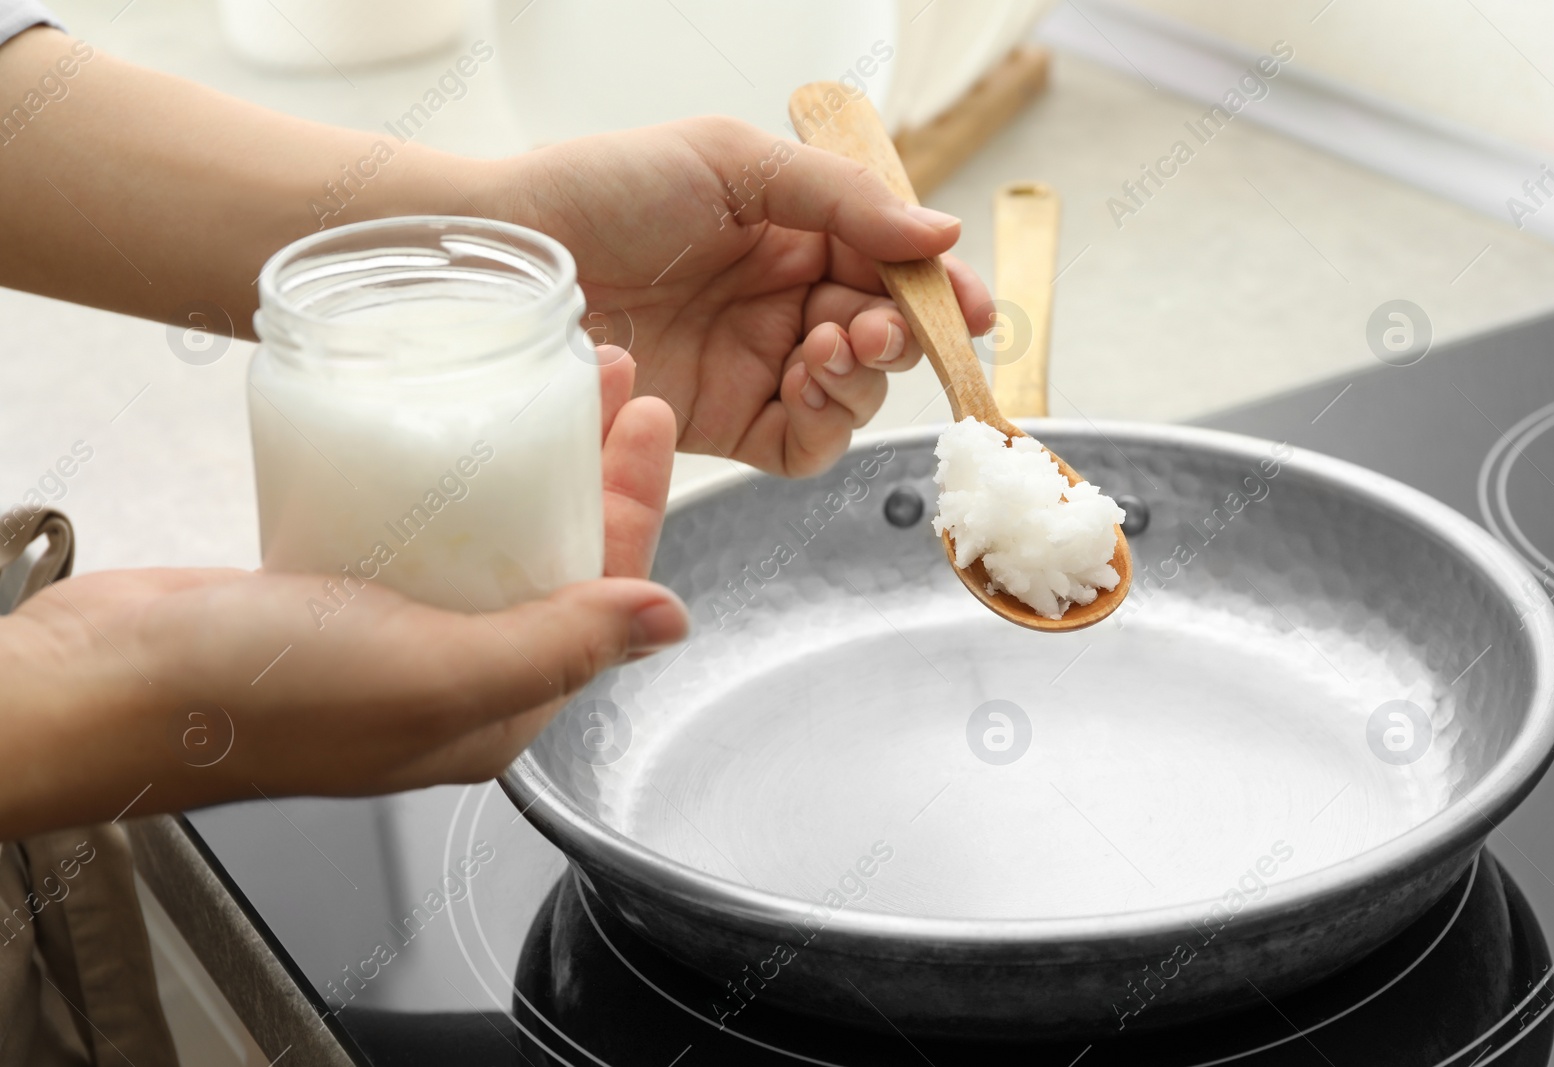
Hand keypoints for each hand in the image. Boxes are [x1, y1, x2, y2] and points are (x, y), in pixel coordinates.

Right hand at [0, 354, 688, 837]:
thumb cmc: (259, 697)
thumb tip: (670, 623)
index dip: (637, 509)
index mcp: (497, 710)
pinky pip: (423, 523)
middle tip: (617, 381)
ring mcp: (397, 631)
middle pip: (558, 557)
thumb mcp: (434, 672)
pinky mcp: (339, 587)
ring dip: (534, 458)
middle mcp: (457, 675)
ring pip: (496, 533)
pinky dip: (456, 469)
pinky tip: (464, 418)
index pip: (602, 602)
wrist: (105, 686)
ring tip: (554, 377)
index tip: (653, 422)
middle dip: (597, 470)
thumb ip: (555, 646)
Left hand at [492, 117, 992, 476]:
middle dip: (903, 335)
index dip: (939, 288)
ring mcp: (757, 364)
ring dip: (865, 376)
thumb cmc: (603, 189)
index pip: (892, 265)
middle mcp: (784, 301)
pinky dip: (826, 423)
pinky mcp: (726, 423)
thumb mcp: (731, 163)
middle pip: (887, 334)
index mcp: (794, 232)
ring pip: (857, 392)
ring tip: (828, 346)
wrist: (511, 258)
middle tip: (876, 326)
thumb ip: (841, 199)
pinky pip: (805, 442)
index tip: (972, 308)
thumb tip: (940, 236)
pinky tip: (806, 386)